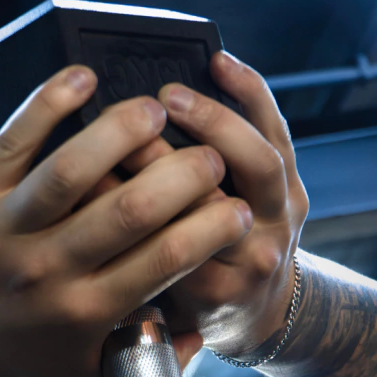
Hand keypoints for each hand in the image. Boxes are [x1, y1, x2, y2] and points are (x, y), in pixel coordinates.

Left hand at [0, 65, 252, 376]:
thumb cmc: (16, 353)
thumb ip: (144, 362)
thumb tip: (198, 339)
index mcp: (84, 313)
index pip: (166, 260)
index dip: (211, 227)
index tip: (235, 209)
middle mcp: (46, 272)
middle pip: (130, 210)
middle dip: (185, 175)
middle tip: (208, 158)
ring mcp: (4, 232)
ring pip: (72, 169)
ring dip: (123, 131)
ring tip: (157, 109)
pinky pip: (12, 140)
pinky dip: (48, 104)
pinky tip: (83, 79)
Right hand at [85, 52, 308, 360]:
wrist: (260, 313)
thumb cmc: (195, 310)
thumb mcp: (157, 310)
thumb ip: (126, 267)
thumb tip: (83, 203)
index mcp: (215, 293)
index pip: (173, 245)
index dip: (131, 208)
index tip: (92, 179)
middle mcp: (255, 258)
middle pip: (218, 203)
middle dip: (173, 163)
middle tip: (133, 131)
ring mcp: (284, 219)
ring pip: (260, 162)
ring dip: (216, 121)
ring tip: (171, 93)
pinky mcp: (293, 187)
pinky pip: (278, 132)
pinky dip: (250, 94)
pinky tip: (218, 62)